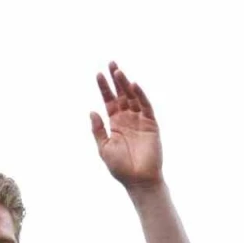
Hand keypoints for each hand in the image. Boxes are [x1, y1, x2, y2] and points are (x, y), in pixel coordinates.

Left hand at [91, 62, 163, 189]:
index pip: (109, 101)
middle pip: (121, 95)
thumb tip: (92, 111)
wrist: (138, 180)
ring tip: (118, 71)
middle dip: (116, 80)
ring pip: (133, 97)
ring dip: (126, 84)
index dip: (104, 88)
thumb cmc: (120, 167)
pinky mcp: (151, 124)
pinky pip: (146, 107)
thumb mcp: (104, 148)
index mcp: (115, 124)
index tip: (98, 75)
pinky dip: (140, 96)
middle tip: (111, 63)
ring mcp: (140, 120)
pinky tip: (133, 85)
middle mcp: (128, 119)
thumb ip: (98, 130)